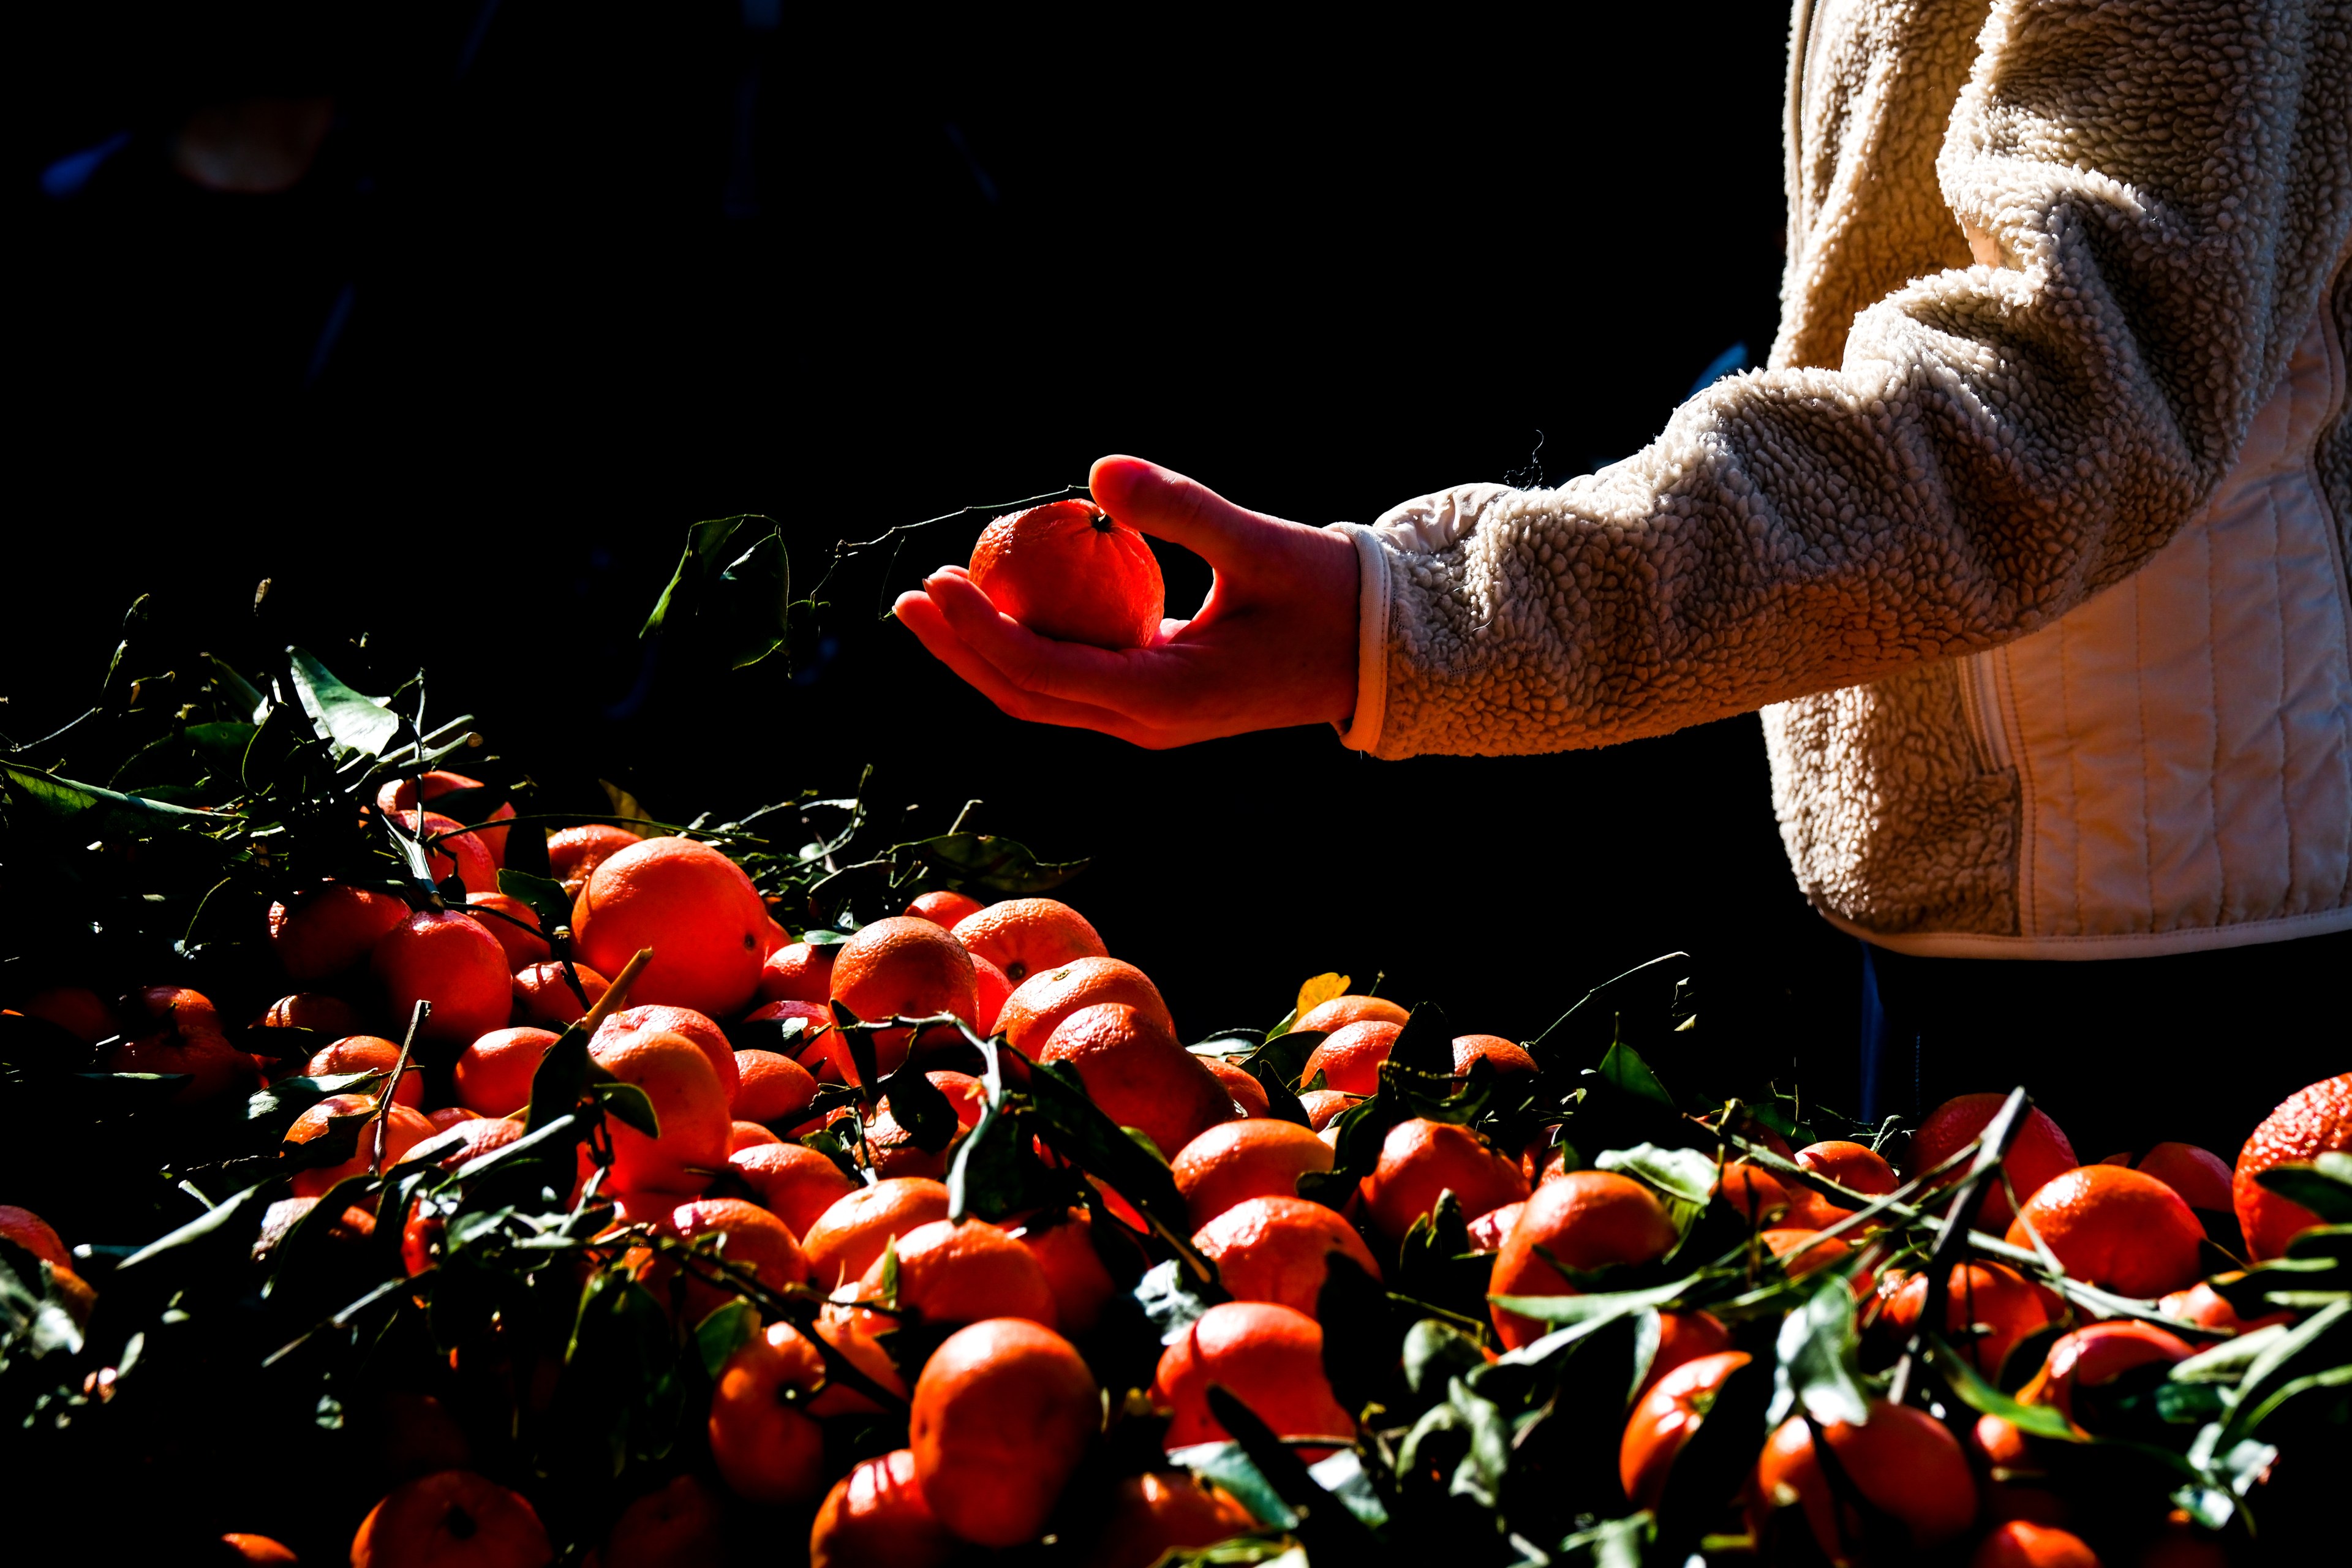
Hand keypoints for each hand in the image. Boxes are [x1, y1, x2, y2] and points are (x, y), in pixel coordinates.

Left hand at [893, 456, 1360, 748]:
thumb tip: (1097, 471)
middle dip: (959, 650)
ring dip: (983, 653)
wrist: (1376, 651)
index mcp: (1164, 699)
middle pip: (1024, 697)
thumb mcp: (1256, 543)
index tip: (936, 582)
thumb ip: (1180, 508)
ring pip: (1041, 696)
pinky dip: (1026, 647)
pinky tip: (1001, 603)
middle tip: (909, 596)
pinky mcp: (1152, 702)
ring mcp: (1146, 720)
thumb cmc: (1326, 595)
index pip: (1044, 673)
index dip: (981, 631)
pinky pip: (1070, 680)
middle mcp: (1145, 723)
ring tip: (935, 603)